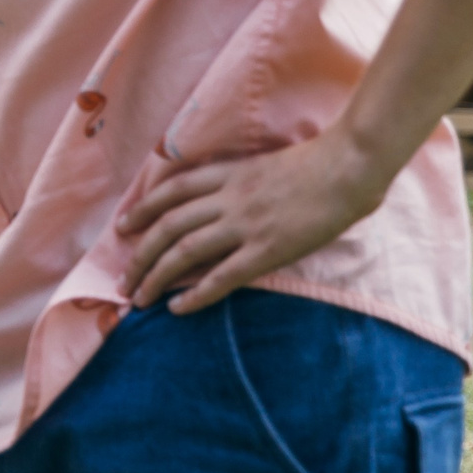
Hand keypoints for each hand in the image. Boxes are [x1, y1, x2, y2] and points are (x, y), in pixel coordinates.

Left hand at [115, 131, 389, 313]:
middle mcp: (228, 197)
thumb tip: (224, 201)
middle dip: (140, 253)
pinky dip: (195, 295)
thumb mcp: (266, 164)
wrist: (349, 167)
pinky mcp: (266, 250)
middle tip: (123, 278)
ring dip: (156, 276)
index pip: (172, 190)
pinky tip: (177, 309)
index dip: (142, 208)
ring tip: (138, 298)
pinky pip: (221, 276)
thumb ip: (241, 181)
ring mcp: (245, 224)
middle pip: (168, 224)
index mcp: (229, 172)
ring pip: (184, 250)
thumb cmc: (318, 163)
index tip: (123, 226)